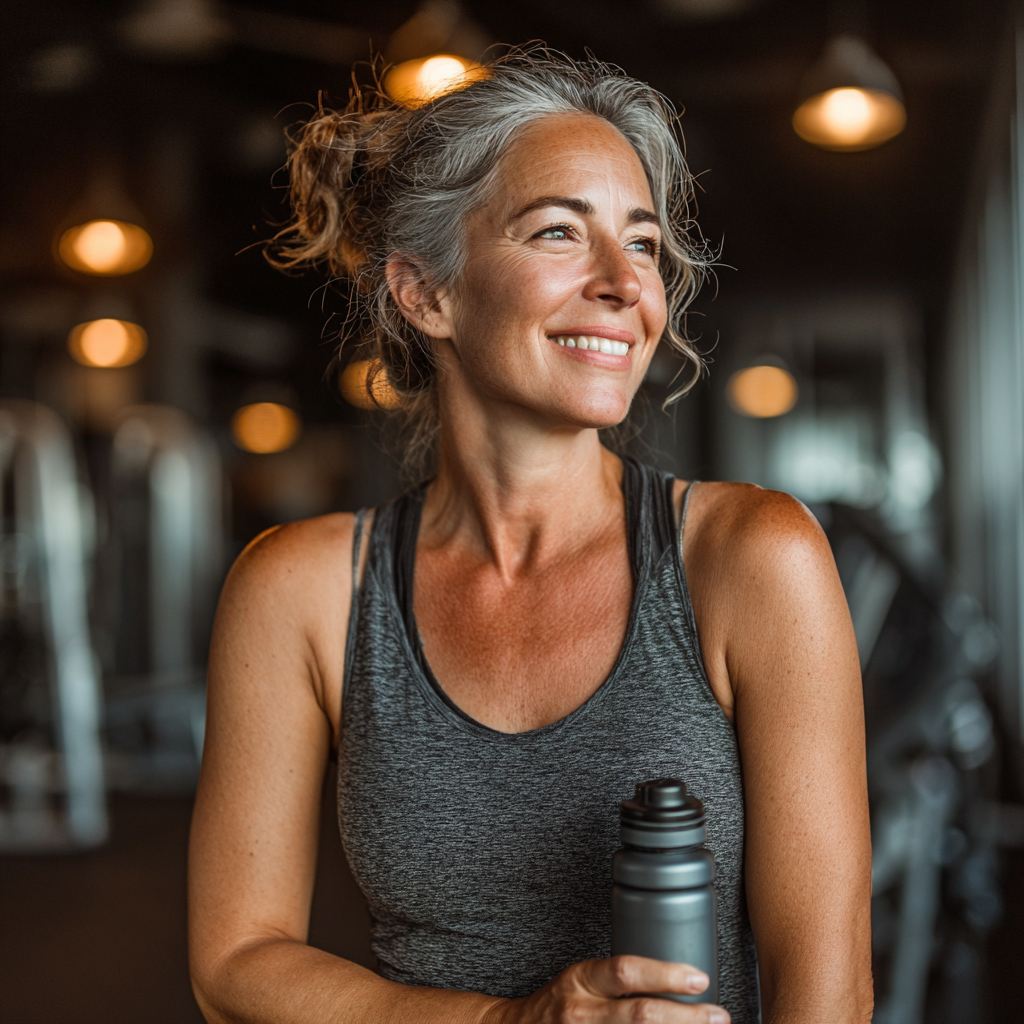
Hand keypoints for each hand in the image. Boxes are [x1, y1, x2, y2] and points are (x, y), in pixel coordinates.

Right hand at [486, 955, 728, 1023]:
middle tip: (719, 1016)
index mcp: (582, 981)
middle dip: (685, 1018)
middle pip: (640, 1016)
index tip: (700, 980)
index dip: (665, 975)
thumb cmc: (559, 1005)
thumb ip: (619, 982)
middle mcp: (581, 1014)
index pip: (626, 972)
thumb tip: (674, 983)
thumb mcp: (583, 980)